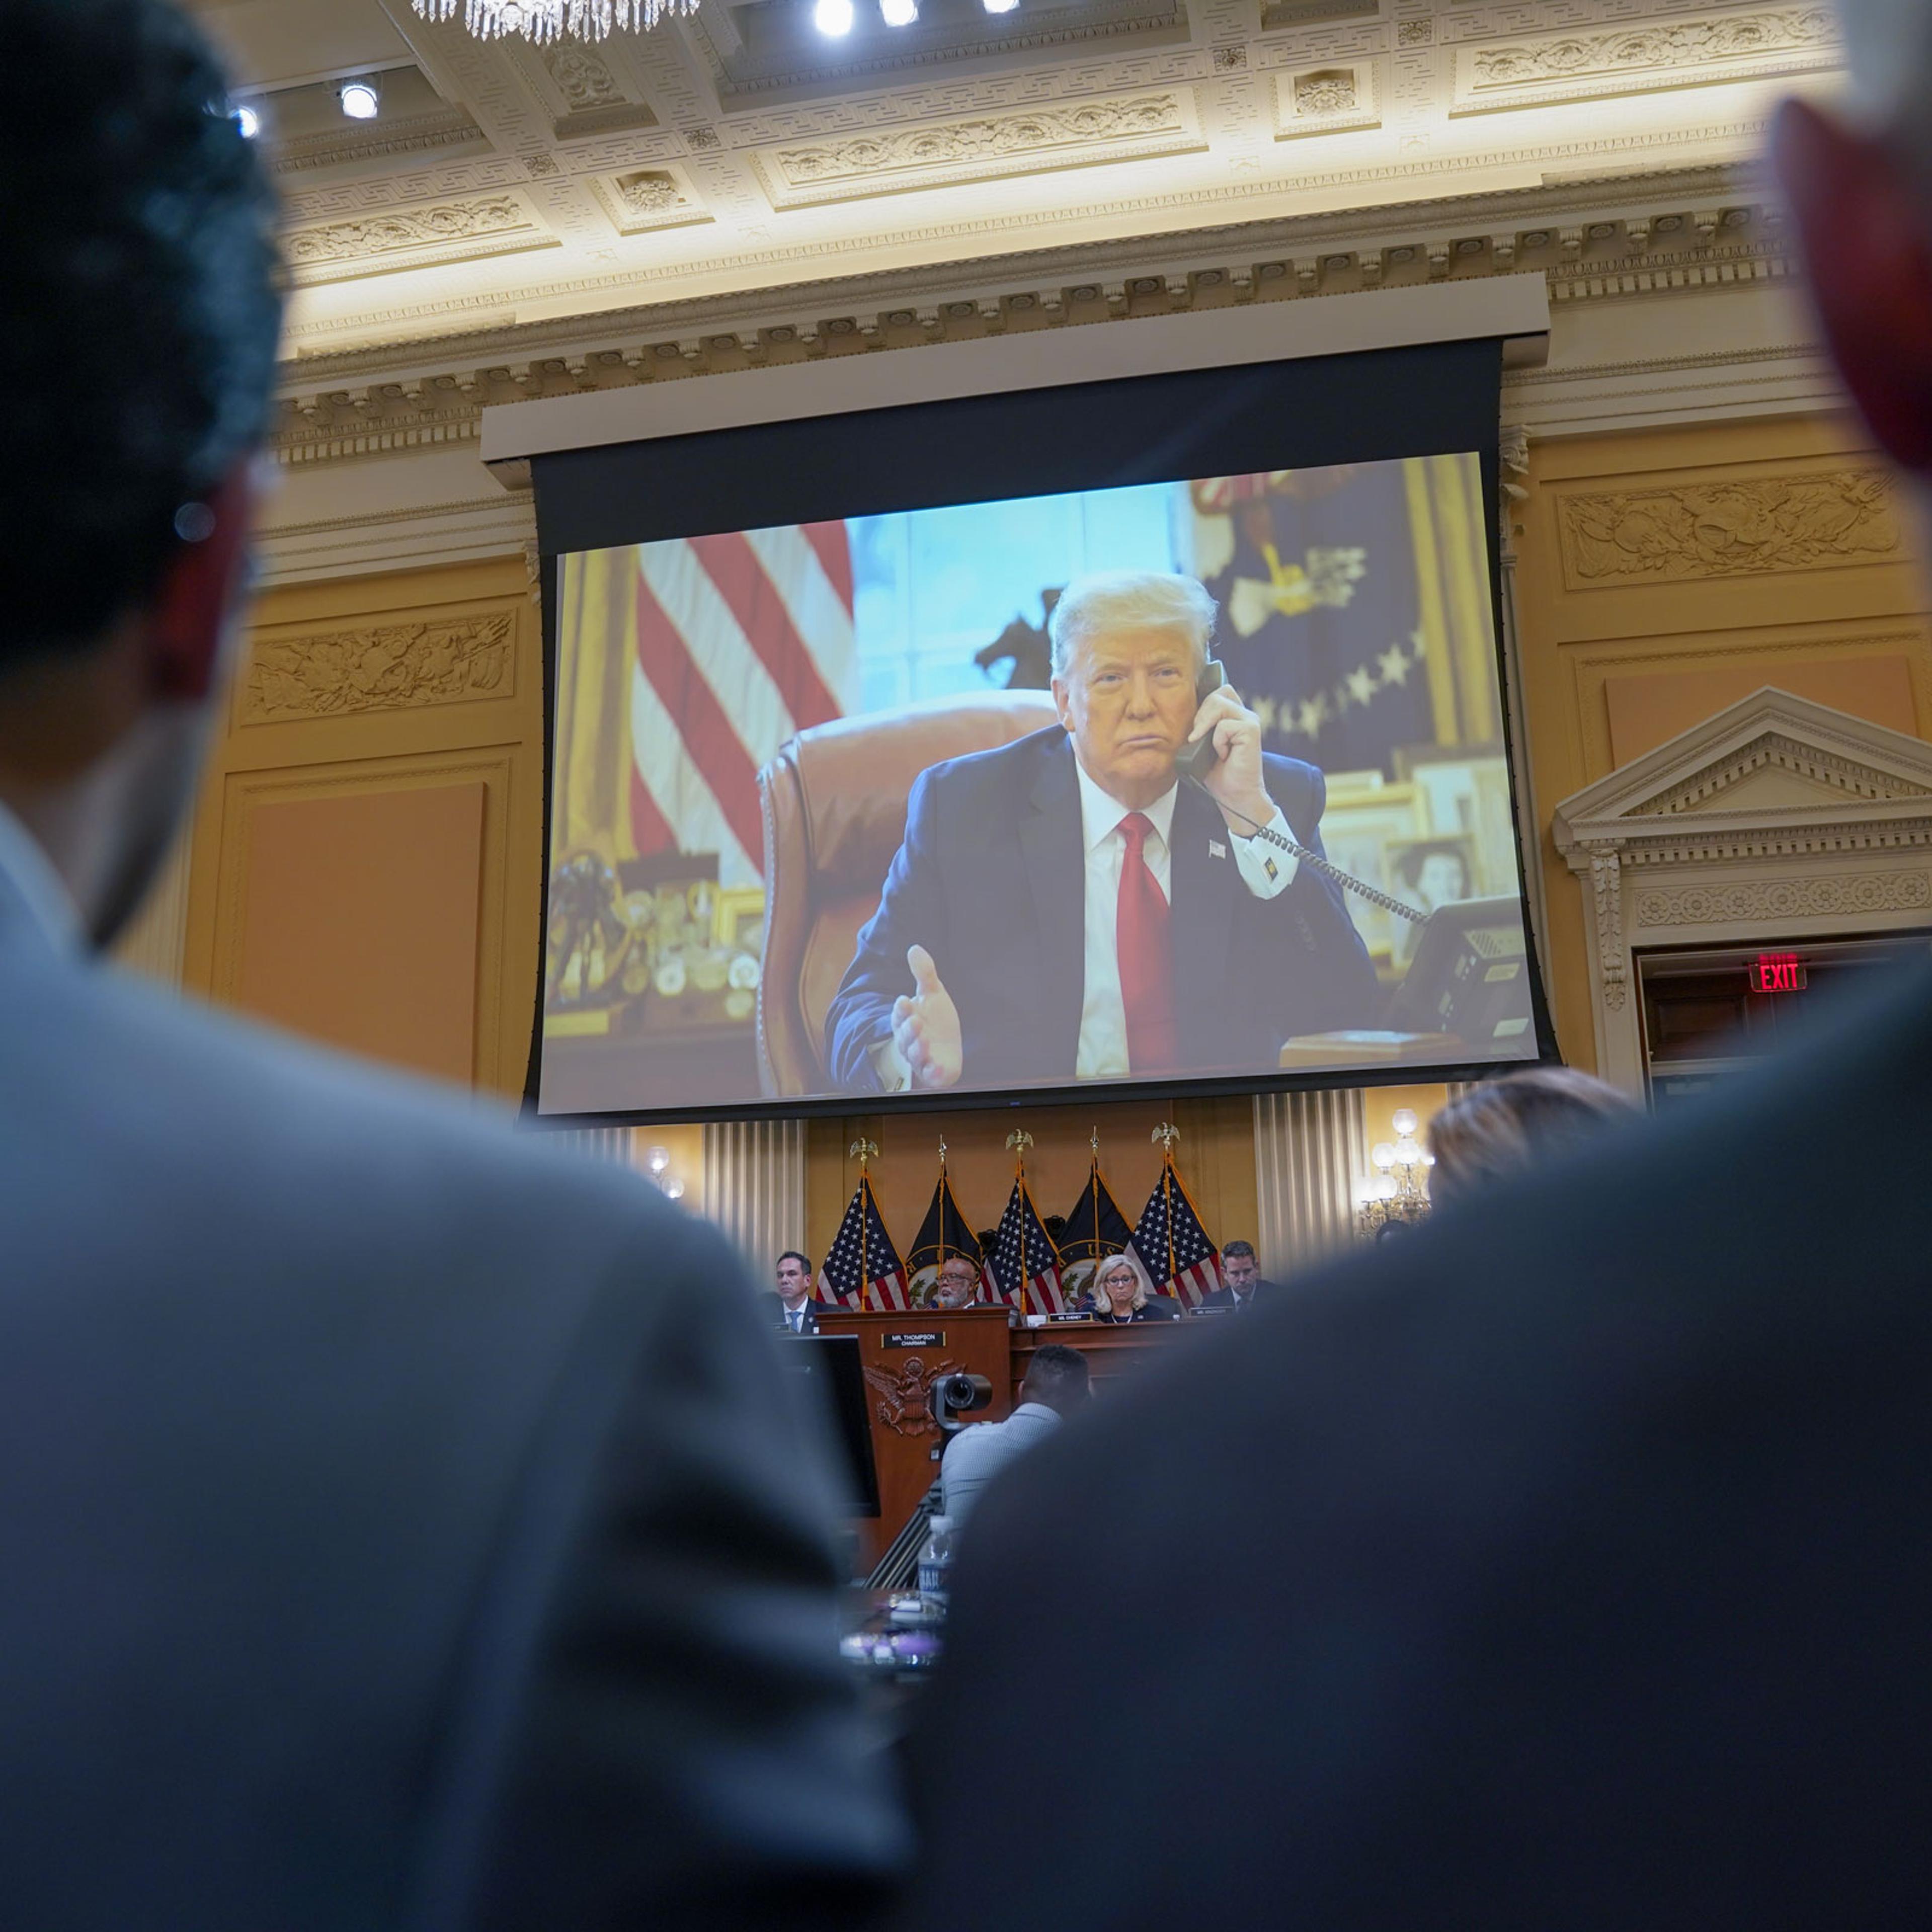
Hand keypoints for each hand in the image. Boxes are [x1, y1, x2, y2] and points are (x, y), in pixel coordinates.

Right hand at [891, 945, 962, 1089]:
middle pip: (905, 1035)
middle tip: (915, 1020)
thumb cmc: (936, 1019)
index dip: (902, 1009)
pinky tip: (937, 1069)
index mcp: (906, 1020)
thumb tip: (914, 948)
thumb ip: (924, 973)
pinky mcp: (933, 1072)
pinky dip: (932, 1073)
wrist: (947, 1048)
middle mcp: (909, 1040)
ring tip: (924, 1039)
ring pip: (915, 1054)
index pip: (900, 1014)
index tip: (905, 1000)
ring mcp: (921, 1057)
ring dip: (918, 1048)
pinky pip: (930, 1074)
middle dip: (908, 1029)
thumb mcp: (933, 993)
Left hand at [1186, 683, 1274, 833]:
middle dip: (1201, 713)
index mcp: (1233, 715)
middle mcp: (1244, 714)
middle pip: (1218, 692)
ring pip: (1219, 704)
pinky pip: (1224, 725)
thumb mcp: (1201, 744)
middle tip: (1198, 737)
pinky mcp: (1252, 730)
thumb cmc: (1217, 772)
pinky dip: (1217, 741)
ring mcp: (1250, 721)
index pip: (1217, 691)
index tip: (1196, 729)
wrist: (1234, 795)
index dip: (1202, 704)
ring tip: (1208, 746)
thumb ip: (1199, 725)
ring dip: (1205, 725)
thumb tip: (1181, 711)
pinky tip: (1223, 755)